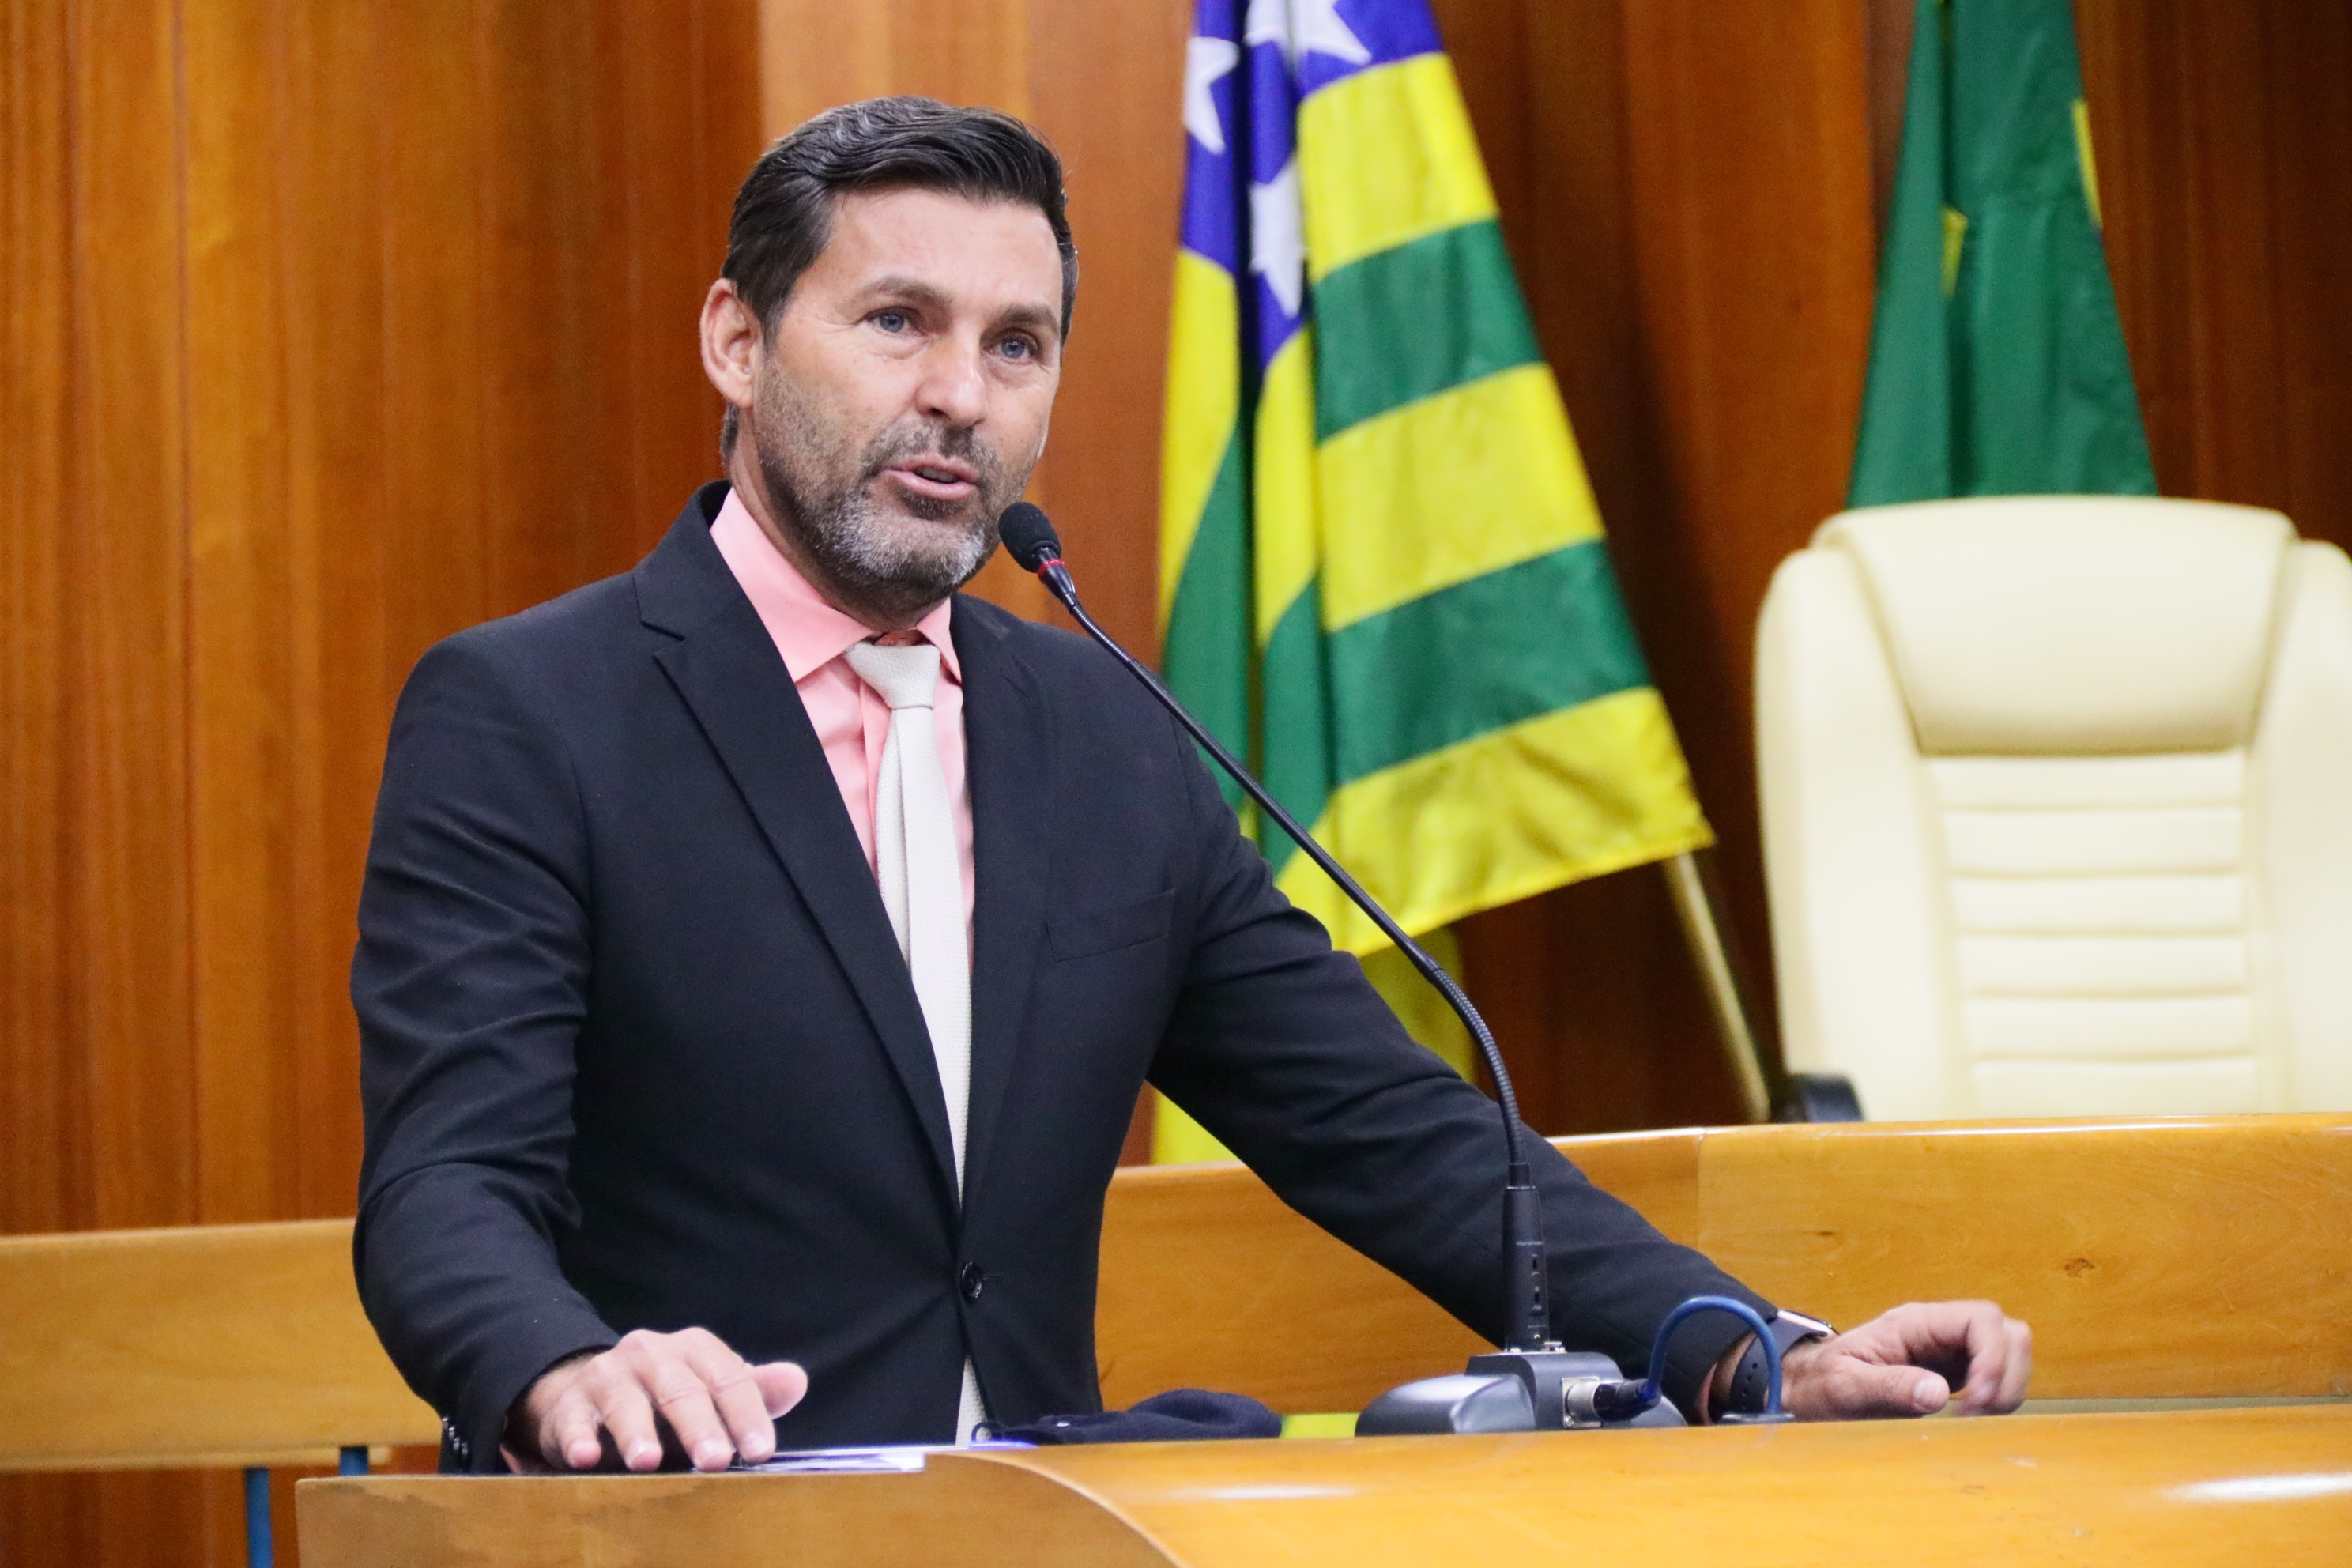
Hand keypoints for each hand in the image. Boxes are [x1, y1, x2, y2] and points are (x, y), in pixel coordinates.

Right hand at [507, 1327, 808, 1472]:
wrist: (593, 1392)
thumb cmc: (668, 1397)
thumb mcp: (712, 1391)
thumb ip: (753, 1391)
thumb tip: (797, 1381)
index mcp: (694, 1349)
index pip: (728, 1377)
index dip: (747, 1414)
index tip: (762, 1450)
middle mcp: (651, 1354)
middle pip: (680, 1388)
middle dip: (699, 1424)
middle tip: (715, 1459)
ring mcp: (607, 1375)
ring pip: (624, 1400)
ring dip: (636, 1430)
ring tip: (647, 1460)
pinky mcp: (569, 1404)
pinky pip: (572, 1419)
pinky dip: (578, 1437)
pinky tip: (585, 1457)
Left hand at [1763, 1301, 2031, 1419]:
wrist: (1808, 1387)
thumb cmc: (1821, 1382)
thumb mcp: (1845, 1386)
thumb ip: (1889, 1386)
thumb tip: (1937, 1393)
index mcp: (1914, 1323)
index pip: (1982, 1319)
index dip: (1994, 1357)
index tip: (1978, 1400)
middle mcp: (1938, 1330)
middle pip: (2007, 1333)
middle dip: (2007, 1375)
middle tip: (1979, 1414)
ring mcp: (1948, 1350)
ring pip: (2009, 1353)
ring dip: (2007, 1388)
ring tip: (1975, 1419)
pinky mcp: (1953, 1372)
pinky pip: (1995, 1375)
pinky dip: (1997, 1398)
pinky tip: (1970, 1420)